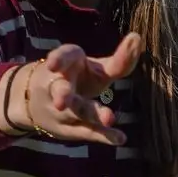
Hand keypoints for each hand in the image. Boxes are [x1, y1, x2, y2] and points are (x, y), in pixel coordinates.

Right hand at [4, 34, 142, 145]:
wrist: (39, 101)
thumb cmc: (79, 79)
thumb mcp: (97, 68)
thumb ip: (119, 60)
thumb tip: (138, 37)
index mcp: (67, 63)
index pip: (64, 58)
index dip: (59, 59)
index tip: (53, 64)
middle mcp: (62, 86)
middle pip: (62, 91)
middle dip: (62, 96)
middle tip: (61, 102)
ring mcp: (65, 110)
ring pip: (75, 112)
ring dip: (90, 114)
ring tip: (109, 118)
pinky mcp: (70, 127)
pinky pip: (88, 131)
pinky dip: (104, 136)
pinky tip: (120, 138)